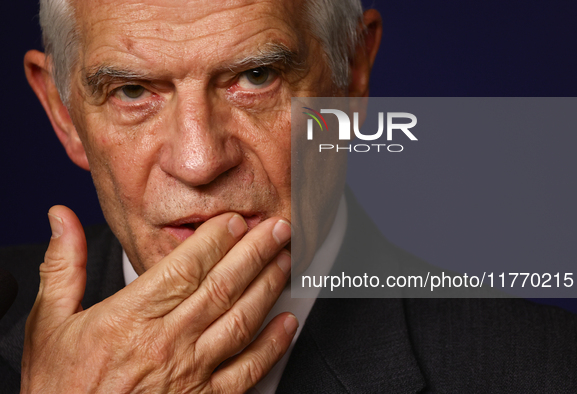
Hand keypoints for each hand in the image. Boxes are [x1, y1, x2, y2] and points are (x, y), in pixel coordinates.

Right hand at [21, 205, 295, 392]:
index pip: (184, 268)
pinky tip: (287, 323)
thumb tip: (62, 218)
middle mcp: (165, 344)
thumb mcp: (49, 323)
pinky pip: (247, 371)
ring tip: (284, 261)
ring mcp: (189, 374)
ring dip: (267, 288)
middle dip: (255, 252)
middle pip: (221, 287)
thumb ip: (62, 267)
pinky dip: (272, 346)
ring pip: (240, 321)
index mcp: (129, 319)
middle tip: (277, 228)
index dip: (215, 240)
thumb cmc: (60, 388)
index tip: (234, 220)